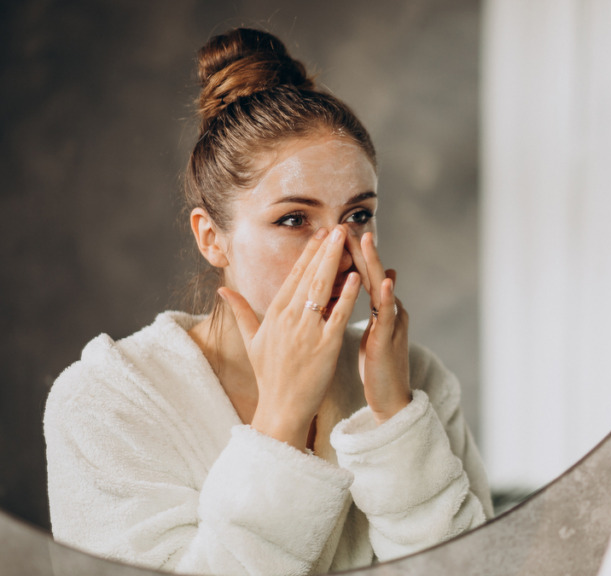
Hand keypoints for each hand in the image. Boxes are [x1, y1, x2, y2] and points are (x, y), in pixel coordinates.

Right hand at [219, 225, 361, 449]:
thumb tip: (223, 289)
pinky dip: (347, 295)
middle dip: (324, 249)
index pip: (293, 276)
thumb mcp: (252, 341)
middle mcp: (288, 319)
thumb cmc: (270, 375)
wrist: (281, 408)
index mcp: (274, 315)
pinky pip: (338, 315)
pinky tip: (357, 277)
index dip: (308, 253)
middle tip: (338, 227)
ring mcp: (307, 332)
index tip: (320, 234)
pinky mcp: (325, 346)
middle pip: (309, 276)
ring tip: (347, 241)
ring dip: (335, 262)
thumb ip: (241, 311)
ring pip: (323, 289)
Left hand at [348, 232, 411, 423]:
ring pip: (382, 288)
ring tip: (367, 240)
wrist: (392, 397)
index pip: (361, 275)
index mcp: (377, 308)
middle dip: (361, 250)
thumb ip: (370, 306)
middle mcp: (388, 310)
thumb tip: (373, 281)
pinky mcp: (390, 340)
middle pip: (372, 274)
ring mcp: (392, 323)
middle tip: (348, 225)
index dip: (349, 255)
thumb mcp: (371, 330)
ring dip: (374, 263)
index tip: (335, 234)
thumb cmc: (378, 365)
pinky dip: (387, 298)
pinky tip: (385, 282)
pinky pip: (388, 316)